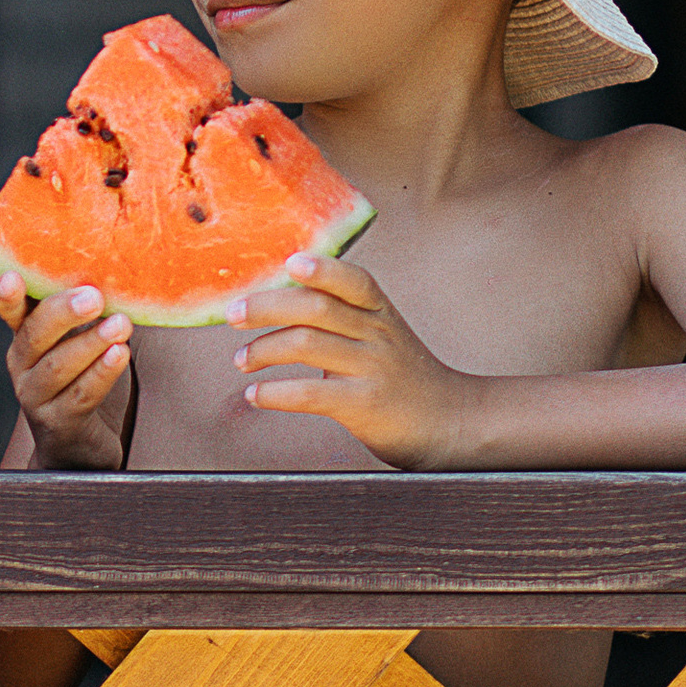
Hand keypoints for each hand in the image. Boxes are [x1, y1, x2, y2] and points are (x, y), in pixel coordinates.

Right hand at [0, 273, 131, 470]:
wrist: (80, 449)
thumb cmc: (83, 383)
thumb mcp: (78, 343)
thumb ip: (86, 312)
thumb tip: (119, 273)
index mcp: (25, 339)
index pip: (9, 311)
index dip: (5, 296)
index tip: (10, 278)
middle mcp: (22, 367)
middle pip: (34, 335)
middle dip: (63, 313)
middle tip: (93, 296)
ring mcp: (36, 398)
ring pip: (57, 367)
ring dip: (90, 343)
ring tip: (120, 325)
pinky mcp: (59, 424)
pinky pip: (80, 396)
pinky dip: (101, 373)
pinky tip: (118, 355)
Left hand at [233, 253, 475, 465]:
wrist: (452, 423)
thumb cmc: (403, 377)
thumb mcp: (383, 336)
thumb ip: (343, 317)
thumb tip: (278, 301)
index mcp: (380, 312)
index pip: (353, 280)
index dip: (322, 269)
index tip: (289, 263)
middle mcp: (378, 334)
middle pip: (316, 308)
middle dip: (266, 307)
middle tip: (233, 314)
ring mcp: (373, 368)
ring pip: (306, 345)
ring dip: (262, 350)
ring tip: (241, 360)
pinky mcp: (365, 404)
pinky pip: (310, 392)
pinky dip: (274, 392)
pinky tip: (255, 395)